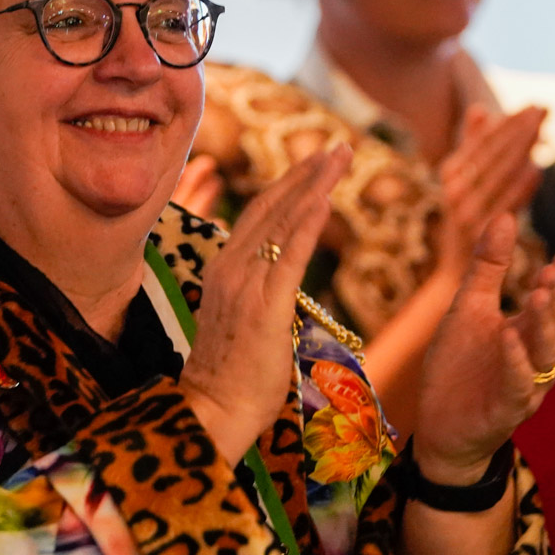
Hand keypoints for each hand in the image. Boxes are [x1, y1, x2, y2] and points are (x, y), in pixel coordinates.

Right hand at [179, 144, 349, 463]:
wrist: (214, 407)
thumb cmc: (234, 374)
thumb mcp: (244, 318)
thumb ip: (261, 290)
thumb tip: (286, 279)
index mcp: (225, 267)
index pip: (260, 214)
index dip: (289, 184)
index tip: (316, 162)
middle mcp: (230, 266)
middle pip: (272, 206)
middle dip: (307, 173)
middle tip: (338, 147)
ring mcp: (245, 283)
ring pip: (284, 221)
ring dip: (315, 185)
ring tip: (340, 157)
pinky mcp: (265, 304)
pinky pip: (291, 254)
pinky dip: (308, 222)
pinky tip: (325, 198)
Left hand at [410, 214, 554, 483]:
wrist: (440, 424)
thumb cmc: (459, 366)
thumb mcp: (469, 307)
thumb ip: (489, 266)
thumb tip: (505, 215)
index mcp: (527, 333)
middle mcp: (534, 359)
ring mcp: (523, 386)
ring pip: (544, 355)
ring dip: (543, 325)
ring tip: (538, 294)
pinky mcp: (505, 410)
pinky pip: (516, 385)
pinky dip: (515, 362)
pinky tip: (508, 337)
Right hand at [433, 106, 544, 273]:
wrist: (454, 271)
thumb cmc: (465, 219)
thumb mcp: (463, 180)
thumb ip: (472, 145)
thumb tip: (479, 109)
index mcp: (450, 173)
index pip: (483, 141)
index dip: (508, 123)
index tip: (532, 106)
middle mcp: (454, 190)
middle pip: (493, 154)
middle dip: (519, 129)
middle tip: (544, 109)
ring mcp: (464, 211)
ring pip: (499, 174)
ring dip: (521, 149)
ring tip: (543, 129)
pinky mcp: (477, 233)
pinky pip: (503, 204)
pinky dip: (519, 186)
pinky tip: (536, 169)